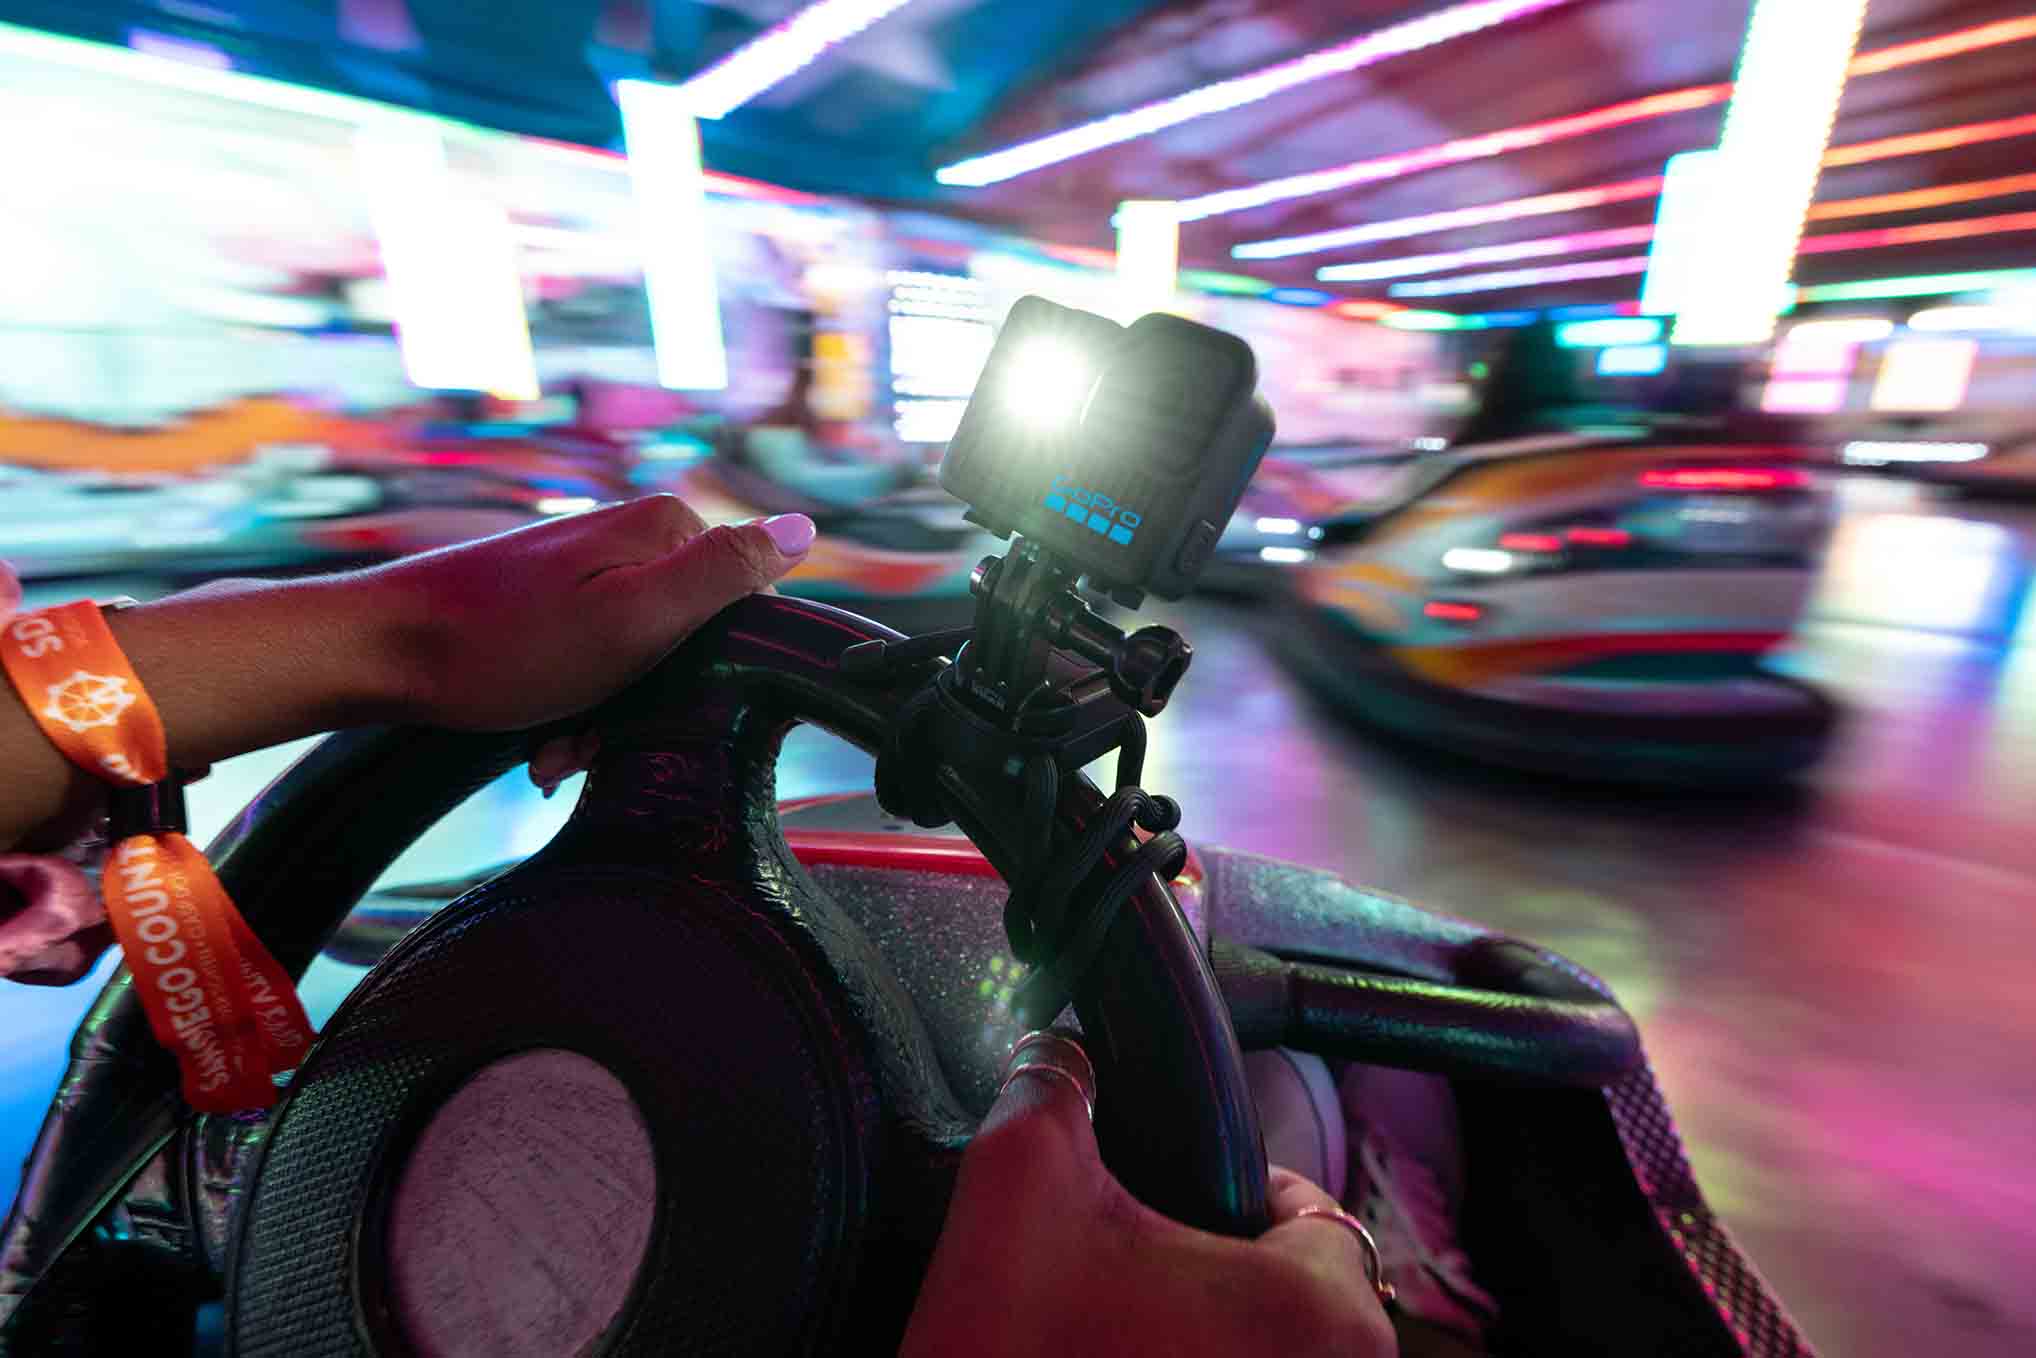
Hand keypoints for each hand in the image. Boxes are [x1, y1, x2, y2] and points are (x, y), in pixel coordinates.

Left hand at [1, 498, 813, 848]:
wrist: (380, 654)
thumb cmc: (504, 647)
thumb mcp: (634, 619)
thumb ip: (723, 574)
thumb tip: (805, 531)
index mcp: (663, 531)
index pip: (745, 605)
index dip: (714, 671)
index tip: (658, 708)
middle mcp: (629, 539)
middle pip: (690, 635)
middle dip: (651, 703)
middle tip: (592, 742)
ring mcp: (587, 570)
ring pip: (640, 660)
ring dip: (607, 718)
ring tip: (555, 751)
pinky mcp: (550, 602)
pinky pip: (593, 663)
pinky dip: (574, 708)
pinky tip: (540, 741)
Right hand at [901, 1054, 1396, 1357]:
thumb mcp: (1018, 1185)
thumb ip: (1052, 1090)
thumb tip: (1059, 1061)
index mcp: (1323, 1314)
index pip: (1307, 1209)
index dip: (1231, 1184)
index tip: (1167, 1195)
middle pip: (1294, 1295)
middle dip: (1215, 1273)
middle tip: (1125, 1275)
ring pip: (1263, 1357)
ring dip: (1202, 1342)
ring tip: (1110, 1336)